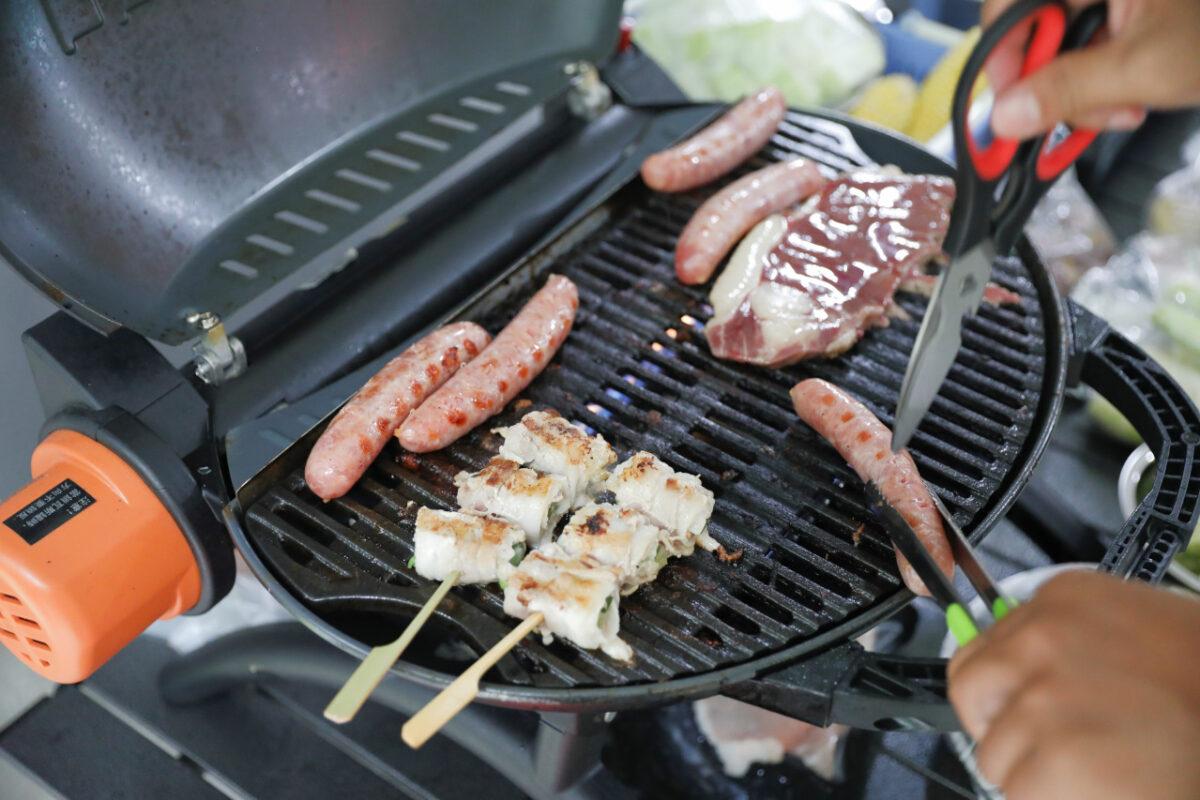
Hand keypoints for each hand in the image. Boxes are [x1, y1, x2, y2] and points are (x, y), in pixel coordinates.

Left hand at [947, 570, 1199, 799]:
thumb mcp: (1145, 636)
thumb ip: (1074, 642)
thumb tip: (1015, 664)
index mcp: (1066, 598)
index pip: (983, 645)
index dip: (1007, 690)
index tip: (1036, 707)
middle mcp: (1047, 636)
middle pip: (973, 694)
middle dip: (1007, 728)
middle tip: (1069, 746)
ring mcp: (1047, 694)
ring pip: (996, 752)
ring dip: (1040, 773)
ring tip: (1111, 765)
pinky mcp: (1054, 755)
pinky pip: (1020, 791)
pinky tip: (1113, 787)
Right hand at [982, 0, 1199, 138]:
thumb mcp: (1145, 69)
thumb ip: (1068, 93)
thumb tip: (1004, 117)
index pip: (1006, 5)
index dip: (1001, 54)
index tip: (1010, 103)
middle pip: (1034, 27)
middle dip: (1052, 81)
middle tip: (1080, 115)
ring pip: (1061, 43)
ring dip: (1080, 88)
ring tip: (1122, 108)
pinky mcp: (1126, 12)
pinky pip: (1088, 45)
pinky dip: (1100, 78)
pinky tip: (1128, 95)